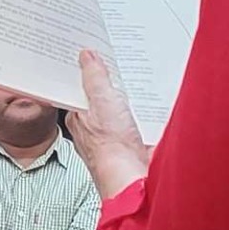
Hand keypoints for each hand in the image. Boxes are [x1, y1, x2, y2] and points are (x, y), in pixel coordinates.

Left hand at [66, 49, 151, 198]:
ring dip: (130, 95)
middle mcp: (94, 126)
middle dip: (111, 80)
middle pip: (101, 95)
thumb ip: (94, 77)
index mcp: (79, 116)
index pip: (78, 87)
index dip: (86, 70)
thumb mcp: (101, 100)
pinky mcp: (133, 140)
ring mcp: (114, 134)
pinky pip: (138, 117)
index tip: (94, 52)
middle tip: (119, 60)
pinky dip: (144, 109)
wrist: (133, 177)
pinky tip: (150, 101)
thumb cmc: (111, 147)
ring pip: (121, 106)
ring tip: (137, 78)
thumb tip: (87, 56)